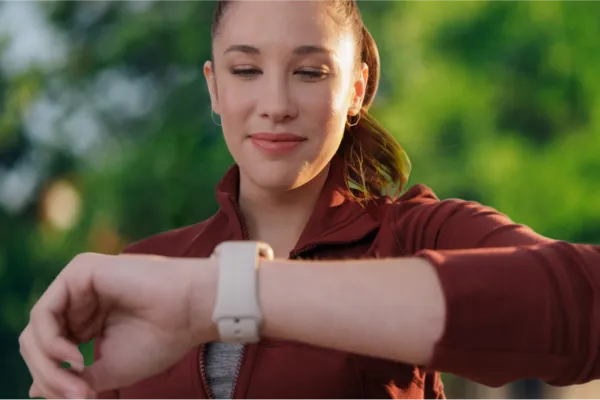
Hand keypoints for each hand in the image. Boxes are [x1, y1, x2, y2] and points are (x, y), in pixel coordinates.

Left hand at [19, 252, 217, 398]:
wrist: (190, 311)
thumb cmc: (160, 338)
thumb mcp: (109, 369)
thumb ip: (72, 378)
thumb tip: (33, 391)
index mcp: (89, 318)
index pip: (51, 350)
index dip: (55, 380)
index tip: (82, 399)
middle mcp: (80, 299)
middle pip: (37, 341)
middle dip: (49, 375)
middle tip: (77, 395)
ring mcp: (78, 283)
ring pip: (36, 330)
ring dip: (49, 363)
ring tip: (76, 379)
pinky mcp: (79, 272)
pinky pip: (44, 313)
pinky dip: (50, 342)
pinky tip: (73, 356)